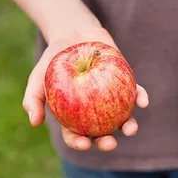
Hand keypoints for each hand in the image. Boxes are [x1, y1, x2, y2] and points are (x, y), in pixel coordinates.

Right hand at [22, 27, 148, 151]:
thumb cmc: (54, 59)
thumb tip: (35, 123)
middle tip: (110, 143)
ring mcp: (111, 98)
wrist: (74, 34)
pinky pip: (135, 93)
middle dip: (106, 142)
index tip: (84, 144)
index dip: (80, 143)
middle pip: (101, 131)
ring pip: (122, 116)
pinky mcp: (125, 83)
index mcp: (74, 116)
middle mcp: (95, 110)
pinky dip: (140, 98)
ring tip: (130, 129)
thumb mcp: (38, 77)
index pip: (76, 134)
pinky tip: (143, 103)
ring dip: (129, 125)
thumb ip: (33, 99)